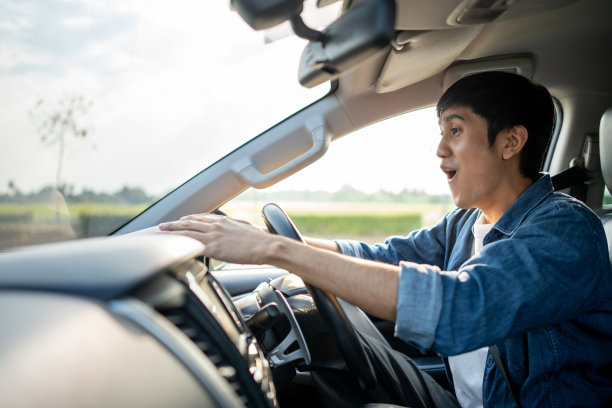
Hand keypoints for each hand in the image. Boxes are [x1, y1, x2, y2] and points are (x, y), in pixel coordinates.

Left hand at [158, 214, 274, 264]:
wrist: (266, 245)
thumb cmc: (261, 240)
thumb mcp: (247, 229)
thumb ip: (237, 228)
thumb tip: (237, 231)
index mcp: (224, 221)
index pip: (202, 218)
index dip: (189, 219)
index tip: (182, 220)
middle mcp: (216, 225)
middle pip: (190, 222)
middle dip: (174, 224)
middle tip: (163, 225)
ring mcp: (214, 235)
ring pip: (187, 231)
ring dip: (172, 231)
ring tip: (161, 232)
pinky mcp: (214, 247)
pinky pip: (193, 245)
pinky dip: (181, 244)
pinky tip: (173, 247)